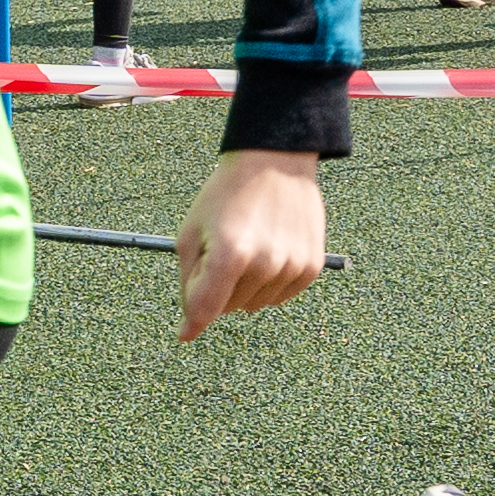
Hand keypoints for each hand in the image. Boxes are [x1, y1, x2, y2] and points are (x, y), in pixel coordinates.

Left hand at [173, 149, 325, 340]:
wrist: (274, 162)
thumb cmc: (225, 195)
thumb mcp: (191, 232)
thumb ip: (188, 281)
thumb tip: (191, 326)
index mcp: (230, 254)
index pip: (205, 309)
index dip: (192, 323)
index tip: (183, 333)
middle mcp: (266, 264)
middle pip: (228, 308)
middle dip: (218, 288)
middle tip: (223, 252)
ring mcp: (292, 266)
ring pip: (254, 304)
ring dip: (244, 286)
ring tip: (248, 246)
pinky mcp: (311, 267)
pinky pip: (279, 296)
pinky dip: (268, 283)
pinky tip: (267, 252)